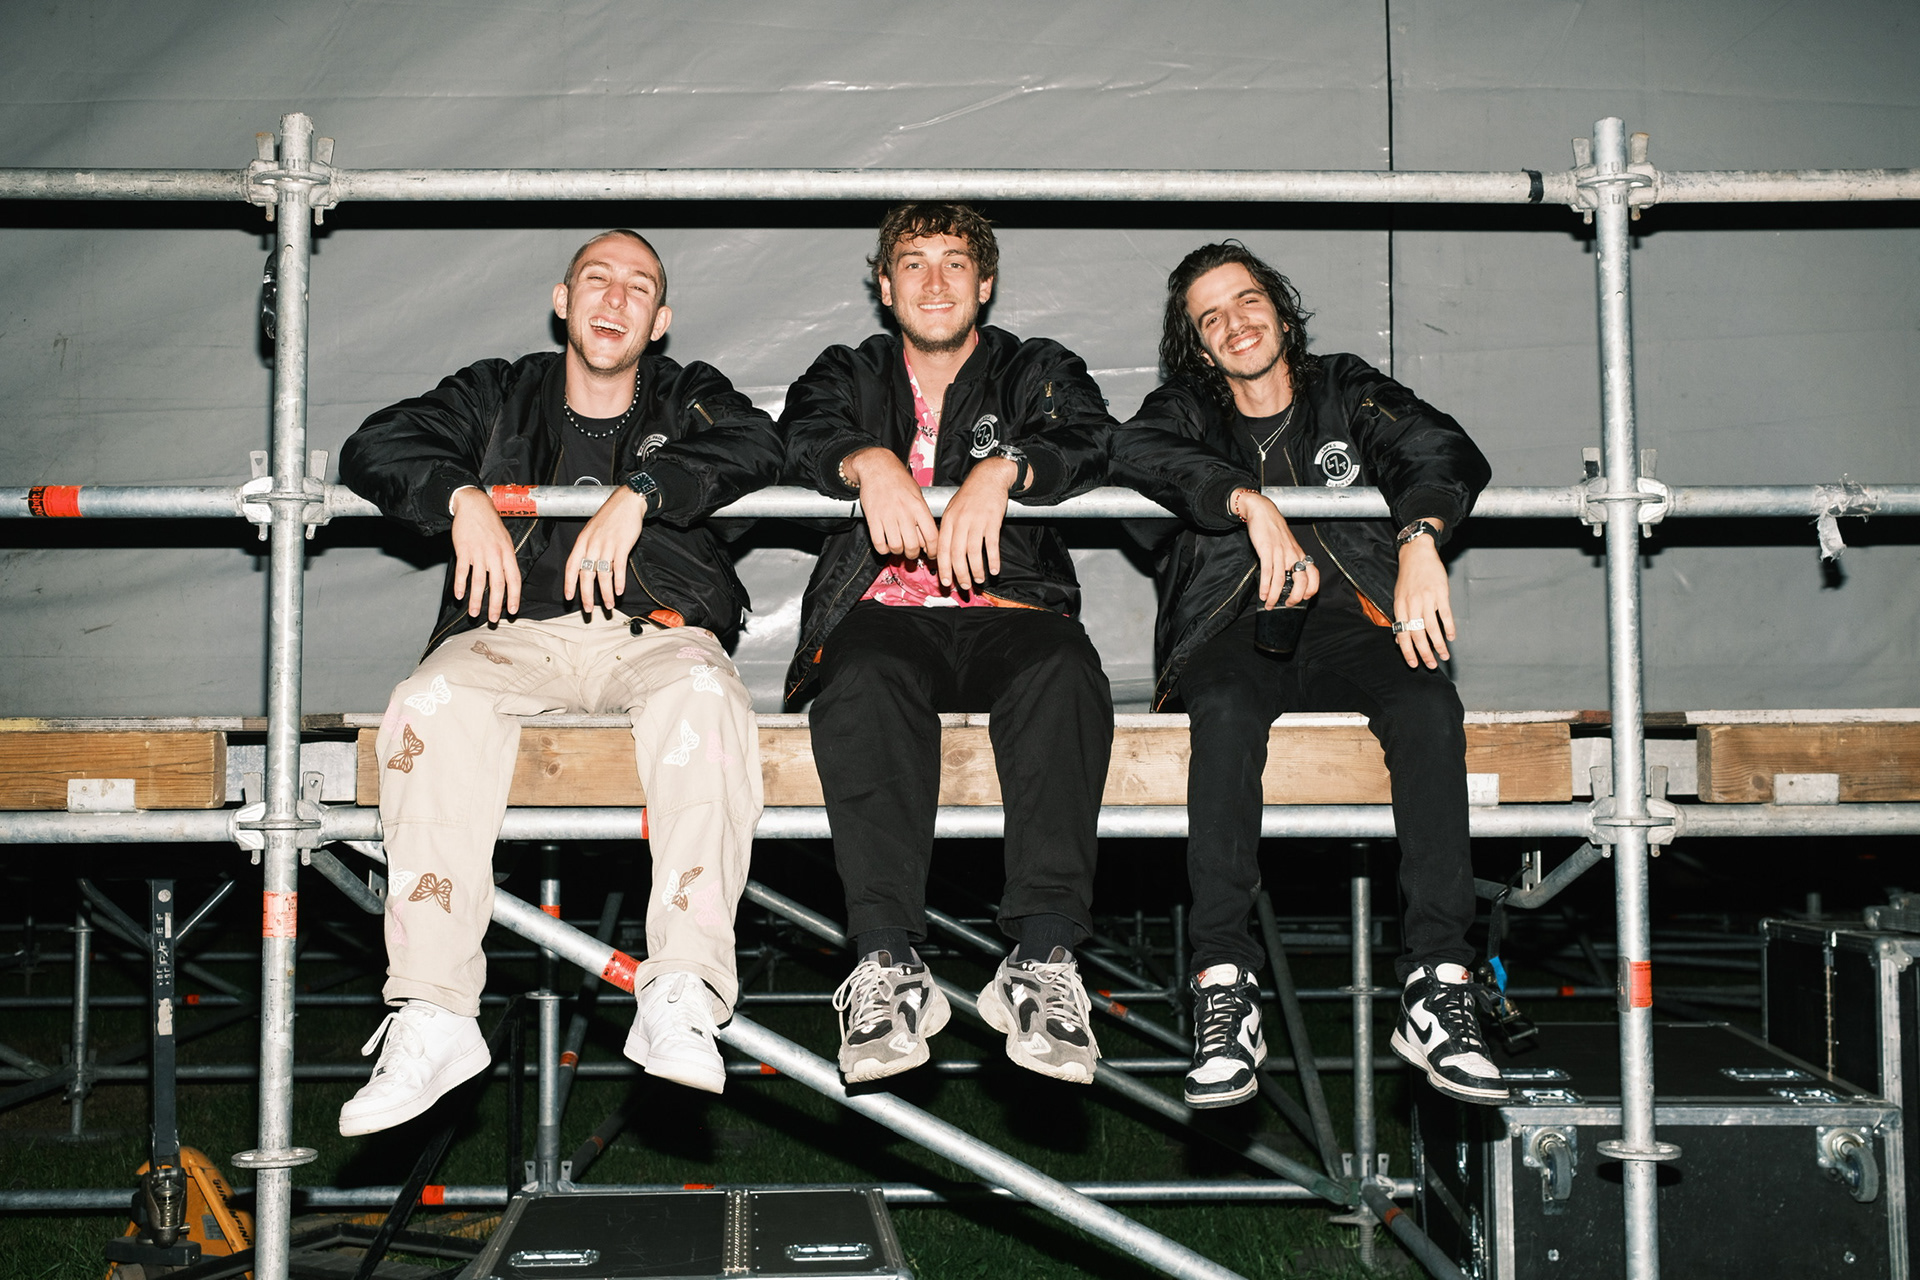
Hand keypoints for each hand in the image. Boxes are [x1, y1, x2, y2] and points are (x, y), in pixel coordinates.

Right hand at [450, 487, 521, 622]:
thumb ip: (507, 559)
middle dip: (495, 605)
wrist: (474, 505)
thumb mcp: (505, 540)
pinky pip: (462, 570)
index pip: (514, 579)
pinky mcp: (464, 549)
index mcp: (507, 553)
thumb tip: (509, 580)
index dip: (514, 597)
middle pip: (497, 584)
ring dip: (476, 599)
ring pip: (479, 581)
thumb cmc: (491, 524)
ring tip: (474, 614)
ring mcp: (479, 552)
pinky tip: (458, 596)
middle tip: (493, 620)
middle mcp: (495, 554)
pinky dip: (460, 584)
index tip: (512, 611)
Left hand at [565, 486, 646, 613]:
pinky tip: (620, 590)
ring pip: (603, 575)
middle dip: (586, 595)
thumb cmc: (609, 517)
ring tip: (610, 605)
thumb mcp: (592, 530)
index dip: (569, 583)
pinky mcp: (622, 545)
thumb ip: (588, 548)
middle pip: (586, 575)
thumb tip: (586, 568)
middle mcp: (592, 545)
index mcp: (582, 541)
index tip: (569, 598)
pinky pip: (619, 568)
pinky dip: (619, 581)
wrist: (626, 502)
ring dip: (606, 593)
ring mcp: (607, 545)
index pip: (571, 566)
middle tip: (589, 609)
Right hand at [843, 446, 938, 561]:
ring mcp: (888, 516)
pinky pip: (879, 544)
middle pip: (913, 546)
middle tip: (912, 551)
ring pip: (896, 547)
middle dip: (913, 554)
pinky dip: (883, 549)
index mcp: (918, 506)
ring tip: (898, 546)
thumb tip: (928, 538)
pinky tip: (886, 543)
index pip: (932, 536)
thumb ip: (923, 516)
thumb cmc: (898, 479)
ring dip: (898, 551)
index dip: (933, 550)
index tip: (931, 553)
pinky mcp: (873, 519)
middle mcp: (904, 512)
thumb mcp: (918, 494)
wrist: (877, 466)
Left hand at [937, 456, 1017, 589]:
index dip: (944, 568)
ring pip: (973, 552)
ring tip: (979, 580)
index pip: (942, 549)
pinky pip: (992, 545)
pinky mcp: (992, 521)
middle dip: (960, 574)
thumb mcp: (953, 509)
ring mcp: (976, 522)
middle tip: (964, 586)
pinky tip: (995, 569)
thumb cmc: (970, 496)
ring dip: (976, 570)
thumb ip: (948, 530)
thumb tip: (944, 553)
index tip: (946, 581)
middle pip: (957, 554)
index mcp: (948, 521)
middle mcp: (960, 522)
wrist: (988, 477)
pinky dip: (993, 559)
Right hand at [1235, 490, 1318, 608]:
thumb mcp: (1288, 545)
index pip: (1314, 574)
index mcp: (1300, 553)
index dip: (1311, 589)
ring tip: (1269, 605)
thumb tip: (1286, 579)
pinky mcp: (1266, 550)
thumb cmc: (1275, 530)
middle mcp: (1293, 554)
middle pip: (1301, 581)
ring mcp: (1280, 553)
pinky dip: (1265, 586)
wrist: (1264, 512)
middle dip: (1295, 597)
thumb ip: (1290, 560)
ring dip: (1274, 596)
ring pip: (1280, 580)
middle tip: (1287, 604)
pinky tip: (1263, 594)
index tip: (1304, 598)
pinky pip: (1267, 572)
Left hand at [1392, 522, 1454, 667]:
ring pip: (1432, 628)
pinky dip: (1449, 628)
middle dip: (1424, 653)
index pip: (1402, 634)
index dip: (1407, 651)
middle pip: (1417, 634)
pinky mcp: (1440, 592)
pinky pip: (1445, 614)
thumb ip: (1400, 618)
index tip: (1413, 664)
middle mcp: (1412, 604)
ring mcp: (1427, 598)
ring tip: (1444, 655)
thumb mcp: (1398, 597)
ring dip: (1439, 644)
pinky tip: (1451, 637)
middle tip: (1431, 665)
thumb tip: (1398, 640)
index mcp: (1400, 607)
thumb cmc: (1408, 578)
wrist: (1417, 554)